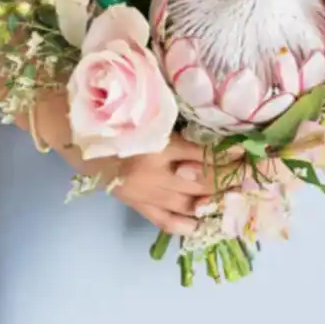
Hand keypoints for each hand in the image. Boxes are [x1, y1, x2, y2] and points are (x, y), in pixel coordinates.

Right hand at [30, 93, 234, 234]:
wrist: (65, 124)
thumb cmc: (104, 103)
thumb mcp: (140, 100)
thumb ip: (170, 110)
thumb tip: (205, 111)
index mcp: (155, 145)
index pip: (205, 156)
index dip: (231, 157)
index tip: (254, 153)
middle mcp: (152, 174)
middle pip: (203, 184)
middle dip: (233, 182)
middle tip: (259, 179)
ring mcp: (142, 192)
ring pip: (188, 204)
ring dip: (216, 203)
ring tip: (241, 199)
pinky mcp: (132, 201)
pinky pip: (163, 219)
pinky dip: (185, 223)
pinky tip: (203, 222)